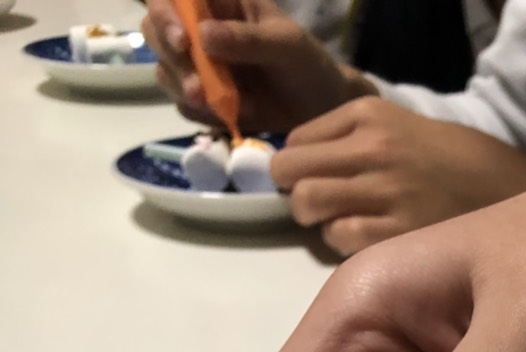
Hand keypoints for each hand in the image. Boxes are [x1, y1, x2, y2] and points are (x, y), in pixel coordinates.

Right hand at [142, 0, 367, 133]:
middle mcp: (200, 30)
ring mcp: (199, 66)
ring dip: (183, 88)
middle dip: (171, 56)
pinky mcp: (204, 100)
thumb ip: (248, 39)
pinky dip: (202, 115)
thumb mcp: (286, 45)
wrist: (321, 109)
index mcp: (218, 2)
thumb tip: (204, 36)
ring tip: (216, 105)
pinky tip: (231, 116)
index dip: (165, 12)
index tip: (183, 38)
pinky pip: (184, 107)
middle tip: (197, 84)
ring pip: (165, 70)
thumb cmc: (307, 64)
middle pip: (155, 30)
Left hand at [271, 97, 525, 256]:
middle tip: (318, 207)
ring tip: (343, 223)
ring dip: (316, 220)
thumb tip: (299, 167)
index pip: (296, 142)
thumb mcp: (398, 127)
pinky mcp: (397, 231)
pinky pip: (340, 238)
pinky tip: (367, 240)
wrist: (507, 189)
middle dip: (296, 195)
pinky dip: (343, 242)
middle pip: (293, 175)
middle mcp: (372, 148)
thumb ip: (349, 140)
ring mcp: (384, 191)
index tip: (309, 179)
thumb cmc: (451, 163)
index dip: (295, 166)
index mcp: (368, 115)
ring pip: (309, 206)